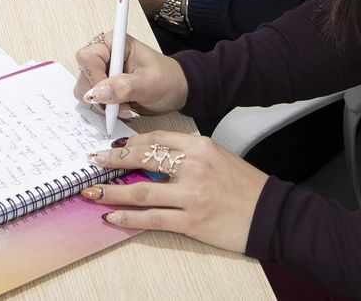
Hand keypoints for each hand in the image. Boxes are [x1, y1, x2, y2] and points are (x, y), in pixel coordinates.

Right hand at [73, 35, 187, 116]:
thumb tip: (96, 93)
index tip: (108, 93)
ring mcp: (103, 72)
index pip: (88, 56)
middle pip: (84, 76)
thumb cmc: (167, 79)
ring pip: (85, 91)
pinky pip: (93, 102)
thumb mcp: (149, 83)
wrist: (176, 91)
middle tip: (123, 104)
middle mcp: (105, 56)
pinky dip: (106, 110)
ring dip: (104, 105)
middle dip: (101, 95)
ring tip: (127, 107)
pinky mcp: (104, 87)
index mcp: (115, 43)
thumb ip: (123, 87)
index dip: (94, 77)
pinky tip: (124, 109)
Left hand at [82, 131, 268, 253]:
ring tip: (92, 191)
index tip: (113, 147)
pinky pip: (152, 219)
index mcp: (200, 146)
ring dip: (112, 191)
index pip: (156, 139)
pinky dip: (128, 218)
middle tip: (93, 162)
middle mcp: (194, 167)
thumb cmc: (244, 185)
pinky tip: (112, 217)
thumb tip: (154, 156)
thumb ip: (188, 153)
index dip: (129, 143)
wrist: (268, 213)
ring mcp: (191, 196)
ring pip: (141, 191)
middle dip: (112, 161)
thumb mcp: (217, 156)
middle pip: (143, 159)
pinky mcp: (191, 222)